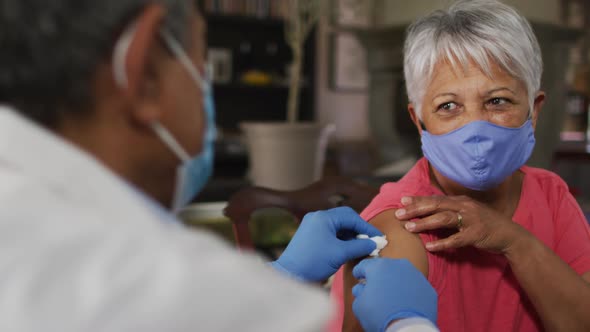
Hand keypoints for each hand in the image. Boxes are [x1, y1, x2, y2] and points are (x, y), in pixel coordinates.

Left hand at [272, 207, 381, 281]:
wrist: (290, 275)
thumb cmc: (313, 262)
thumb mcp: (340, 254)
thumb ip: (359, 246)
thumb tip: (374, 243)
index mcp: (323, 217)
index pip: (351, 217)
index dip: (366, 227)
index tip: (378, 237)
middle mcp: (317, 217)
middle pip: (345, 219)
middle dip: (359, 230)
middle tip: (371, 241)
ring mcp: (312, 225)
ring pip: (338, 226)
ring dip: (351, 235)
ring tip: (362, 247)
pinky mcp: (311, 235)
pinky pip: (331, 233)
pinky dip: (342, 240)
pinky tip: (349, 249)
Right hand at [352, 258, 437, 331]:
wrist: (407, 329)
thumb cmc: (380, 314)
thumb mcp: (359, 305)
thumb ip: (359, 292)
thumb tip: (362, 289)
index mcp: (380, 266)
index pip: (365, 265)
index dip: (359, 272)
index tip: (358, 277)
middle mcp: (399, 265)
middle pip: (384, 267)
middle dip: (379, 276)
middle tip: (375, 288)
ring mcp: (416, 276)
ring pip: (402, 275)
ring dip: (395, 283)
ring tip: (392, 296)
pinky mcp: (428, 288)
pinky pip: (415, 287)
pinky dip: (409, 292)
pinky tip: (405, 303)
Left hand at [395, 195, 524, 252]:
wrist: (510, 235)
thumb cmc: (485, 224)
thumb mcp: (467, 213)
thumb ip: (450, 212)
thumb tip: (428, 213)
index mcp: (461, 201)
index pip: (435, 199)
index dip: (418, 199)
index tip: (401, 200)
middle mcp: (465, 207)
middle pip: (436, 206)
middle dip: (416, 209)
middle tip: (399, 214)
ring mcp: (471, 220)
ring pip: (443, 219)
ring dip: (425, 223)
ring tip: (409, 227)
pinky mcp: (476, 234)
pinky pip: (456, 239)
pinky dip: (443, 243)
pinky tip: (430, 247)